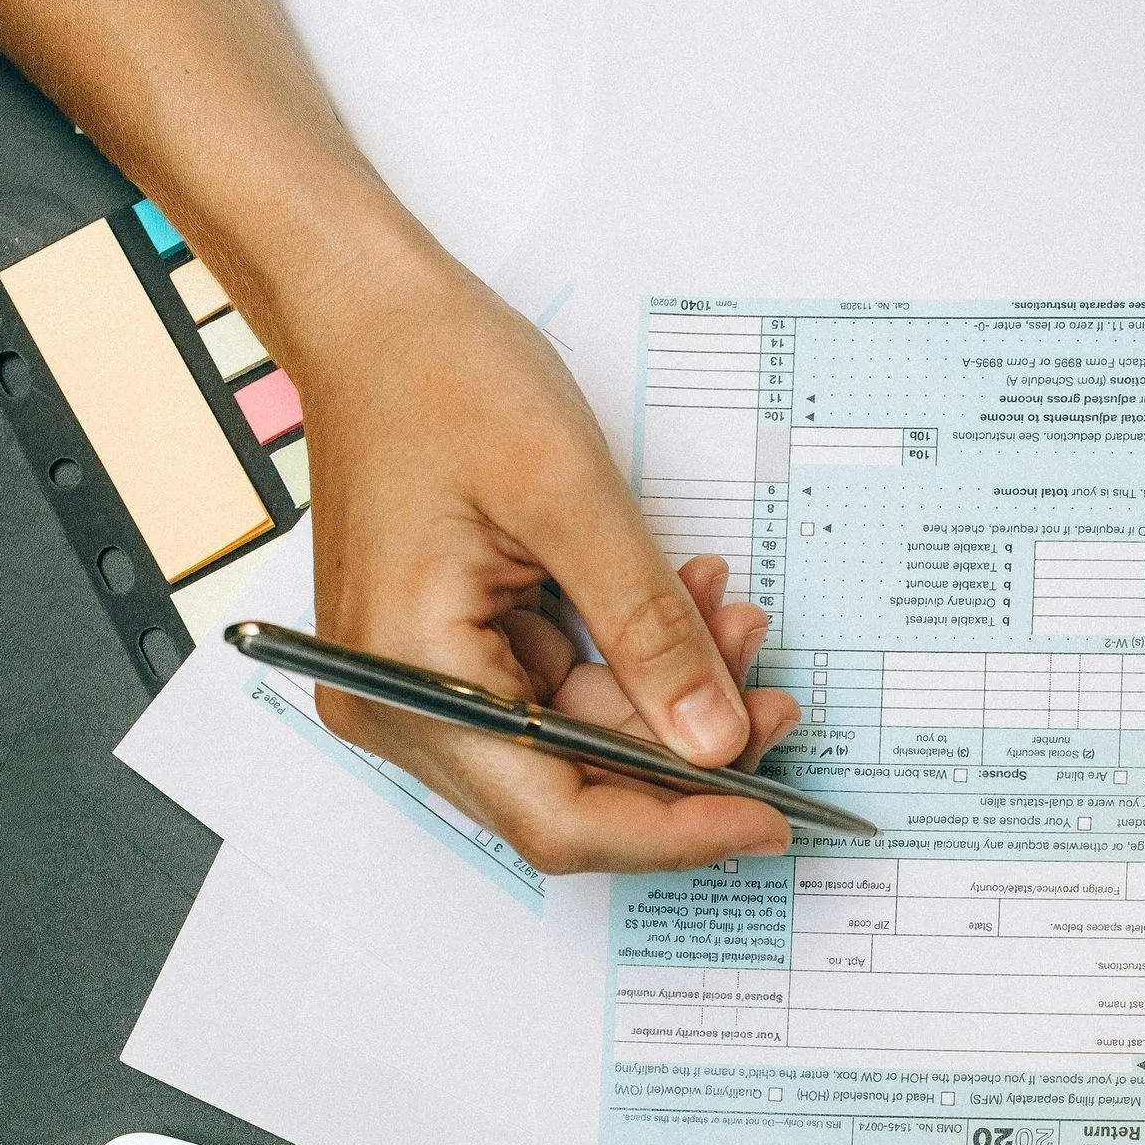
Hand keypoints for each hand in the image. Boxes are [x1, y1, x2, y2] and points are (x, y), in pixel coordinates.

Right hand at [244, 231, 798, 874]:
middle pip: (568, 793)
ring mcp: (423, 688)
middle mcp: (400, 707)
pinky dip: (627, 662)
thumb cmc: (438, 375)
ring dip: (664, 698)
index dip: (672, 830)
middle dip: (681, 755)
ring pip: (576, 745)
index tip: (768, 818)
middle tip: (773, 703)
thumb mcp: (570, 497)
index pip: (556, 816)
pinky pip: (559, 693)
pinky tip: (682, 604)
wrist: (371, 314)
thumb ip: (648, 631)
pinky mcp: (452, 658)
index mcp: (405, 679)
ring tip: (733, 620)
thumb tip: (715, 742)